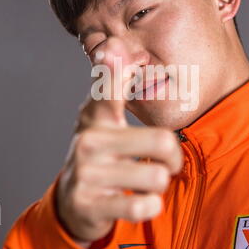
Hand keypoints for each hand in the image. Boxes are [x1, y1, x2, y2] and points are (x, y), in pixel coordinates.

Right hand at [55, 37, 182, 246]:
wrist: (75, 202)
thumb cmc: (100, 152)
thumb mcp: (102, 118)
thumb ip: (112, 83)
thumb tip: (114, 42)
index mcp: (95, 116)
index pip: (106, 88)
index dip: (112, 68)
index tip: (114, 43)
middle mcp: (88, 141)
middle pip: (162, 142)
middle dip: (173, 157)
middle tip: (167, 162)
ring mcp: (88, 174)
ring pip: (156, 178)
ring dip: (158, 184)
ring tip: (144, 181)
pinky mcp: (91, 205)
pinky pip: (143, 206)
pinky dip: (150, 205)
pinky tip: (138, 201)